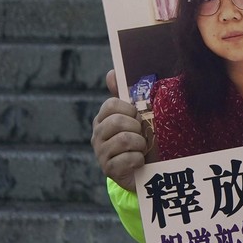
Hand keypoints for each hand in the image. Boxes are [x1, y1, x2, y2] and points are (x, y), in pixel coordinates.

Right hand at [91, 70, 150, 190]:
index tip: (137, 117)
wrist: (144, 170)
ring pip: (124, 140)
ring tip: (142, 148)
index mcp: (103, 119)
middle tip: (142, 135)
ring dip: (140, 144)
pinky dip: (139, 159)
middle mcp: (97, 135)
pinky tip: (139, 162)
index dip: (129, 109)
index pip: (111, 104)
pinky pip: (128, 159)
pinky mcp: (109, 170)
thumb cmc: (140, 138)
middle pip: (117, 122)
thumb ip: (125, 95)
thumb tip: (111, 72)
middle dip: (137, 127)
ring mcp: (101, 153)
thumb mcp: (135, 116)